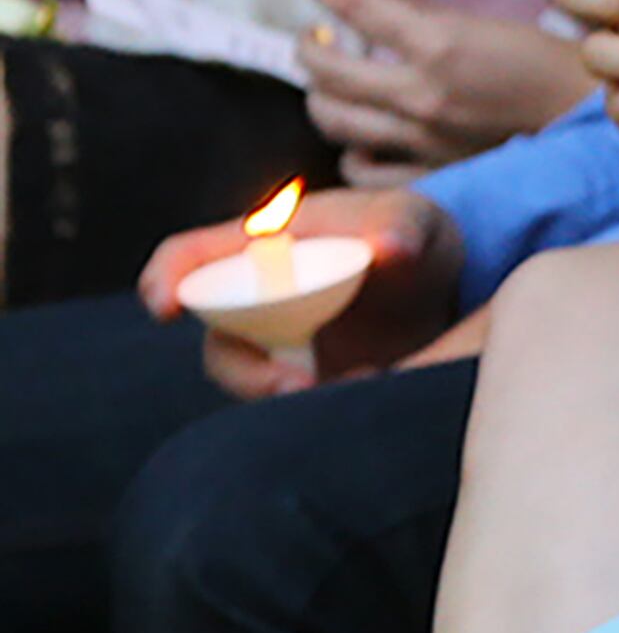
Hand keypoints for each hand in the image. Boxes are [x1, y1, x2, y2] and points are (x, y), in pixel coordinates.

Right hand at [140, 183, 459, 398]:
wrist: (441, 282)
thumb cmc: (406, 234)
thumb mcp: (411, 221)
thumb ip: (401, 229)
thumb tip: (390, 249)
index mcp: (258, 247)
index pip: (188, 258)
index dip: (163, 279)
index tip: (166, 308)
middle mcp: (253, 302)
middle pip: (219, 344)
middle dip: (246, 374)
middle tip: (298, 386)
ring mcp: (276, 347)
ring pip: (255, 384)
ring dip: (287, 399)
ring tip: (358, 388)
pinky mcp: (307, 382)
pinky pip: (294, 407)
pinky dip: (322, 411)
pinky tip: (372, 398)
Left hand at [302, 0, 592, 177]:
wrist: (584, 115)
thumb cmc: (545, 63)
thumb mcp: (484, 24)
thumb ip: (426, 20)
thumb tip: (375, 10)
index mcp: (440, 44)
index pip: (355, 6)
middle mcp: (422, 93)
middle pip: (327, 69)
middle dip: (308, 46)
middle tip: (313, 38)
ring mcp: (421, 138)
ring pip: (332, 117)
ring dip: (321, 94)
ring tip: (329, 84)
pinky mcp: (431, 171)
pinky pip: (363, 169)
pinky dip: (353, 151)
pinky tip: (362, 136)